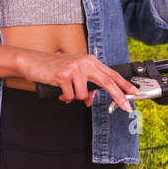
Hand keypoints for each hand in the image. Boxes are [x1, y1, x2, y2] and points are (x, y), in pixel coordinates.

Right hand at [18, 50, 137, 110]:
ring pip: (84, 95)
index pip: (111, 74)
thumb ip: (85, 85)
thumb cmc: (53, 68)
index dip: (124, 84)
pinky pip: (71, 96)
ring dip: (75, 97)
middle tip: (127, 107)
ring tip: (65, 91)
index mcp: (90, 61)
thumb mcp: (73, 75)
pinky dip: (65, 97)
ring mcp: (75, 69)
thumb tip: (91, 99)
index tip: (134, 92)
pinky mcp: (64, 75)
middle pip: (107, 82)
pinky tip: (59, 90)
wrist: (32, 62)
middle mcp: (85, 63)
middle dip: (119, 96)